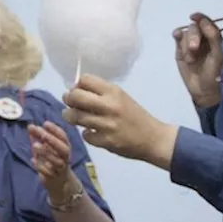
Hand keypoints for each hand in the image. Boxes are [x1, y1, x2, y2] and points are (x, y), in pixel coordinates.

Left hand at [28, 121, 76, 201]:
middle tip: (42, 134)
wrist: (60, 184)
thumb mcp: (48, 148)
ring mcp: (60, 169)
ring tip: (34, 145)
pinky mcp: (53, 178)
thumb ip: (40, 138)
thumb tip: (30, 127)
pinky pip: (48, 172)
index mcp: (64, 148)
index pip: (64, 137)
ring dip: (46, 153)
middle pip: (63, 149)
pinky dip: (40, 166)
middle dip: (53, 141)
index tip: (45, 123)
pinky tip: (33, 160)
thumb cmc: (53, 160)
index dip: (56, 130)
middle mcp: (64, 158)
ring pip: (56, 162)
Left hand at [62, 75, 178, 168]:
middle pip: (76, 97)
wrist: (155, 139)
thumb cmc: (134, 115)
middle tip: (69, 103)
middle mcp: (110, 106)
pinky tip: (91, 132)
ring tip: (72, 117)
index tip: (77, 90)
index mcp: (113, 92)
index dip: (77, 85)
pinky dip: (86, 134)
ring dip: (70, 116)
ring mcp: (108, 125)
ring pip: (76, 116)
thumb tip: (74, 89)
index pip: (84, 79)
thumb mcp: (120, 97)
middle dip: (68, 99)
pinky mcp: (108, 142)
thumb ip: (99, 92)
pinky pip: (86, 135)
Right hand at [175, 14, 222, 108]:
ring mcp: (190, 43)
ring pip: (185, 33)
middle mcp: (202, 39)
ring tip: (189, 59)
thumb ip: (213, 37)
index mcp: (214, 40)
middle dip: (193, 37)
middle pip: (195, 28)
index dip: (201, 18)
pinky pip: (177, 37)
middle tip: (193, 49)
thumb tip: (202, 21)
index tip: (194, 18)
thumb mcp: (217, 56)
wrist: (203, 89)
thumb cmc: (214, 73)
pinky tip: (176, 37)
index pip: (207, 24)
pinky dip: (177, 35)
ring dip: (186, 44)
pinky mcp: (180, 49)